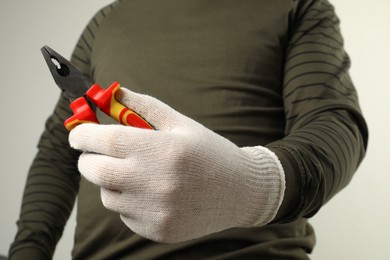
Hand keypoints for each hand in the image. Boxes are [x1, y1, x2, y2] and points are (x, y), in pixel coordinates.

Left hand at [69, 88, 284, 242]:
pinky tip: (153, 193)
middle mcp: (155, 181)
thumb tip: (111, 94)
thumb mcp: (179, 123)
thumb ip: (143, 106)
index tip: (78, 133)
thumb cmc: (209, 152)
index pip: (104, 139)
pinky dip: (129, 202)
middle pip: (95, 170)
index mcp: (162, 149)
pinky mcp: (158, 229)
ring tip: (137, 173)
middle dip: (89, 158)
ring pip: (107, 194)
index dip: (83, 134)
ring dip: (112, 181)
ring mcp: (156, 210)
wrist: (241, 190)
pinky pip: (124, 214)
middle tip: (98, 153)